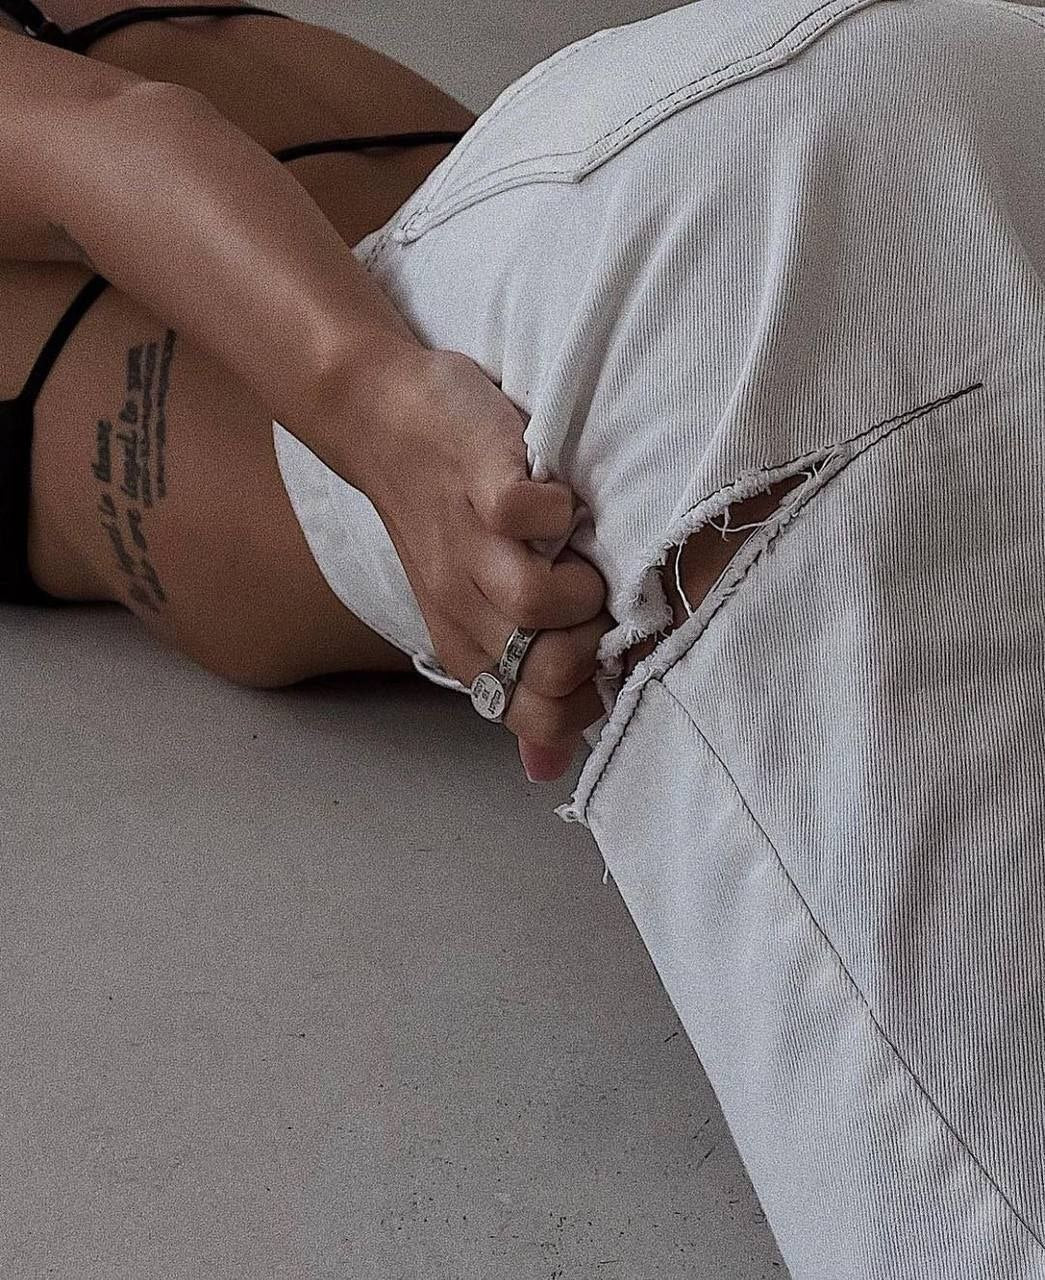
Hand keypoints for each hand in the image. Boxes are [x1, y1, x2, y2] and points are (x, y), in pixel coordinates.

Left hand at [327, 345, 611, 780]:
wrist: (379, 420)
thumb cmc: (441, 514)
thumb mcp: (470, 610)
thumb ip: (518, 685)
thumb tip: (548, 769)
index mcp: (468, 647)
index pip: (543, 720)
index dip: (589, 695)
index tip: (599, 648)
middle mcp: (465, 609)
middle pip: (549, 676)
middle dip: (594, 643)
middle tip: (594, 600)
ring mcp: (469, 548)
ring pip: (537, 605)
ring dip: (580, 578)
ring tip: (578, 551)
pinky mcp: (479, 484)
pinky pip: (526, 516)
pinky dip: (556, 507)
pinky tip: (556, 497)